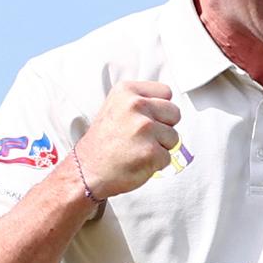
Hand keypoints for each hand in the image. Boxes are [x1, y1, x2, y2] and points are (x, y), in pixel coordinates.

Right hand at [74, 81, 180, 198]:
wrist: (87, 171)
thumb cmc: (102, 143)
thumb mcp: (115, 107)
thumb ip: (140, 101)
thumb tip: (165, 103)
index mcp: (127, 91)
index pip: (166, 92)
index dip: (160, 108)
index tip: (146, 118)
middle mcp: (136, 105)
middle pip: (175, 113)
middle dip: (164, 127)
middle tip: (142, 137)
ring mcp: (145, 128)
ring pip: (174, 137)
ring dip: (161, 146)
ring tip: (137, 149)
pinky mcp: (151, 151)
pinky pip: (168, 156)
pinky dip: (156, 163)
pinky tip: (138, 161)